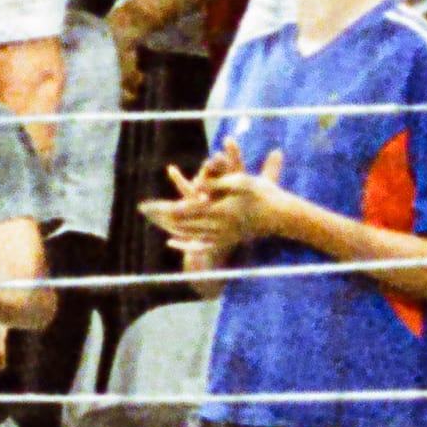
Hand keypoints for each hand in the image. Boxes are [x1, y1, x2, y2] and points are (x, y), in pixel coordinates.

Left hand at [143, 146, 277, 255]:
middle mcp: (218, 227)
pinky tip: (172, 243)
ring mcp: (222, 236)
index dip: (162, 208)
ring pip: (189, 234)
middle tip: (143, 211)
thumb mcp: (240, 181)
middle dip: (161, 217)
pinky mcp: (227, 240)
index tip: (146, 204)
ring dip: (170, 227)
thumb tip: (197, 182)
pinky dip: (184, 244)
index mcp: (218, 211)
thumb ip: (217, 182)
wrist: (283, 216)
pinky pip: (200, 245)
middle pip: (182, 224)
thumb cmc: (264, 193)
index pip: (182, 211)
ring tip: (155, 221)